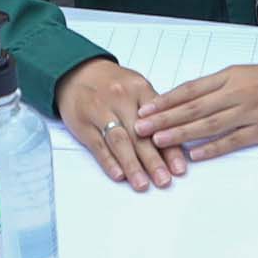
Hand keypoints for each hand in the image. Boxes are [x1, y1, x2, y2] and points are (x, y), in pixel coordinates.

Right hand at [57, 56, 182, 189]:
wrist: (77, 73)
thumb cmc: (113, 85)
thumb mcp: (136, 88)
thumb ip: (155, 111)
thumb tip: (176, 141)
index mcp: (139, 89)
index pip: (159, 122)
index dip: (170, 146)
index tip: (179, 168)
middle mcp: (121, 99)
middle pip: (139, 134)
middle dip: (153, 160)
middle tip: (164, 181)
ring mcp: (100, 111)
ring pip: (119, 141)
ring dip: (132, 165)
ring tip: (143, 184)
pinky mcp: (83, 124)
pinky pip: (98, 145)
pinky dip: (108, 161)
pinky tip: (118, 175)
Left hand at [133, 59, 257, 160]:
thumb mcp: (246, 73)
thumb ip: (220, 85)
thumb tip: (189, 99)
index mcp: (230, 76)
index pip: (190, 89)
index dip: (165, 100)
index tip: (144, 108)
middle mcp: (236, 93)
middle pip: (193, 107)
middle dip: (164, 118)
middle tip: (140, 127)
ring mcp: (249, 112)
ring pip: (208, 124)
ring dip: (181, 133)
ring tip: (159, 141)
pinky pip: (232, 140)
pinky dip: (212, 148)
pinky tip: (195, 155)